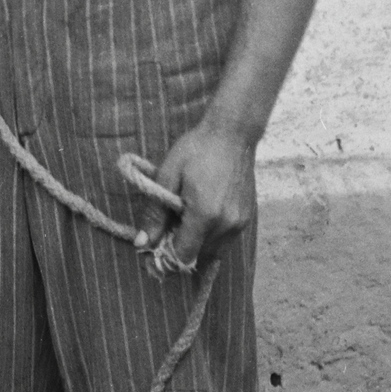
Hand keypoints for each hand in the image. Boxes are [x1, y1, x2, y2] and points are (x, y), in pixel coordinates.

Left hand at [139, 120, 256, 268]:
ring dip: (196, 245)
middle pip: (199, 258)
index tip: (153, 246)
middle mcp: (226, 225)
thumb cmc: (196, 149)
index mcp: (205, 215)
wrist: (232, 133)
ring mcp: (240, 224)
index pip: (183, 256)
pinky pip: (225, 241)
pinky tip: (200, 217)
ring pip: (214, 253)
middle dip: (179, 250)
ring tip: (183, 219)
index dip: (166, 256)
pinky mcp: (246, 219)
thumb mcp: (168, 175)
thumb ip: (155, 213)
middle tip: (166, 228)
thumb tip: (143, 243)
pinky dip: (210, 237)